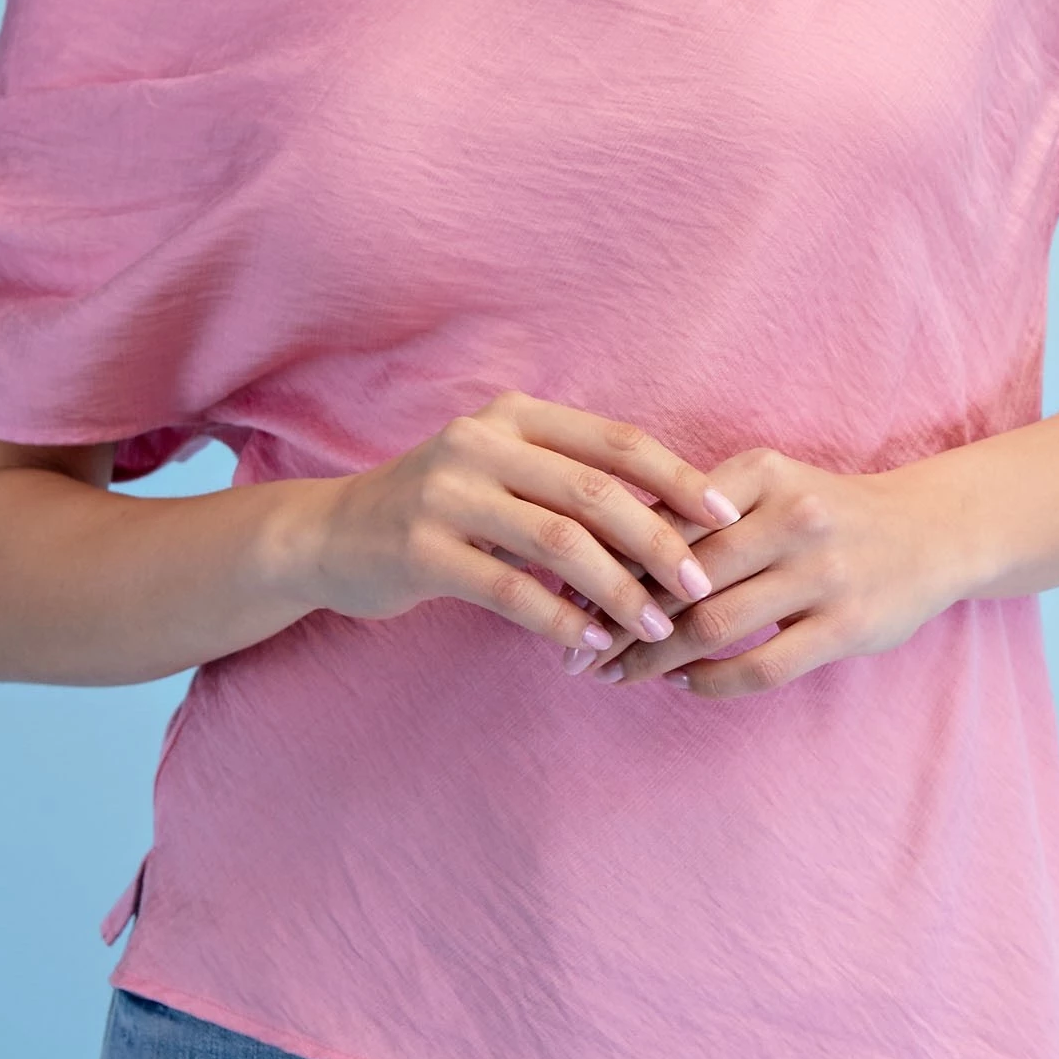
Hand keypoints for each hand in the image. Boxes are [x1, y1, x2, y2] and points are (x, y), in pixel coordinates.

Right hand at [310, 390, 740, 662]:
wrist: (331, 536)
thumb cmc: (442, 509)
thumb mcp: (503, 472)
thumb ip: (569, 482)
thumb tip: (674, 520)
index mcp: (514, 416)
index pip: (616, 441)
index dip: (678, 478)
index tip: (728, 517)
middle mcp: (481, 442)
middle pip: (596, 491)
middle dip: (660, 542)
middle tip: (702, 586)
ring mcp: (446, 494)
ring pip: (559, 542)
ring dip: (618, 590)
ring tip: (655, 626)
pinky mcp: (420, 549)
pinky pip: (510, 589)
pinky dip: (560, 619)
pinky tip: (592, 641)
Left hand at [576, 447, 967, 697]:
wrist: (930, 530)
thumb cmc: (824, 511)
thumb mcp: (766, 487)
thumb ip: (697, 512)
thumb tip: (597, 554)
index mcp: (761, 473)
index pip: (664, 521)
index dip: (607, 563)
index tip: (564, 595)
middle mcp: (793, 517)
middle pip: (679, 578)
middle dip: (619, 620)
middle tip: (576, 651)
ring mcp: (824, 574)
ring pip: (713, 626)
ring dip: (654, 660)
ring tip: (618, 674)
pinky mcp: (848, 626)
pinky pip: (762, 666)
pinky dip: (712, 681)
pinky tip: (685, 683)